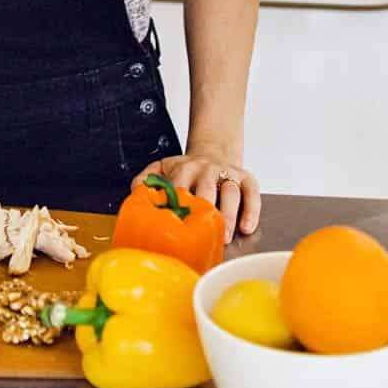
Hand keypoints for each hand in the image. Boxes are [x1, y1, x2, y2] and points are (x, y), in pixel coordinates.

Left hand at [132, 148, 261, 244]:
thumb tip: (136, 192)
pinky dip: (251, 210)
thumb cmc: (187, 171)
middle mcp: (206, 170)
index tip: (175, 226)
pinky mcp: (246, 178)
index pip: (180, 187)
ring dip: (229, 214)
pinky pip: (252, 193)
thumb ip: (147, 178)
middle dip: (206, 211)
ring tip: (226, 235)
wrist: (214, 152)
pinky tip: (246, 227)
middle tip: (204, 233)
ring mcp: (227, 173)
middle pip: (207, 189)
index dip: (178, 206)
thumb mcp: (163, 168)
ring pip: (230, 192)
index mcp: (183, 169)